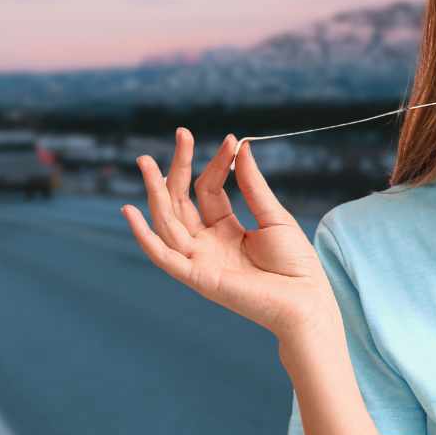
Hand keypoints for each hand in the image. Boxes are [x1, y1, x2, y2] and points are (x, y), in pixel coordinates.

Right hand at [120, 128, 336, 340]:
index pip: (209, 190)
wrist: (305, 300)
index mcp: (226, 229)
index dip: (216, 164)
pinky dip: (144, 236)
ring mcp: (199, 260)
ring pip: (168, 221)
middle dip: (177, 169)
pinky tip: (130, 212)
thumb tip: (241, 147)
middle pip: (182, 201)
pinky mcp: (197, 277)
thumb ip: (252, 184)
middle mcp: (207, 244)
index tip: (231, 140)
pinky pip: (163, 256)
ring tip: (146, 162)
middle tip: (181, 134)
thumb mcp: (274, 216)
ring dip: (155, 192)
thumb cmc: (295, 264)